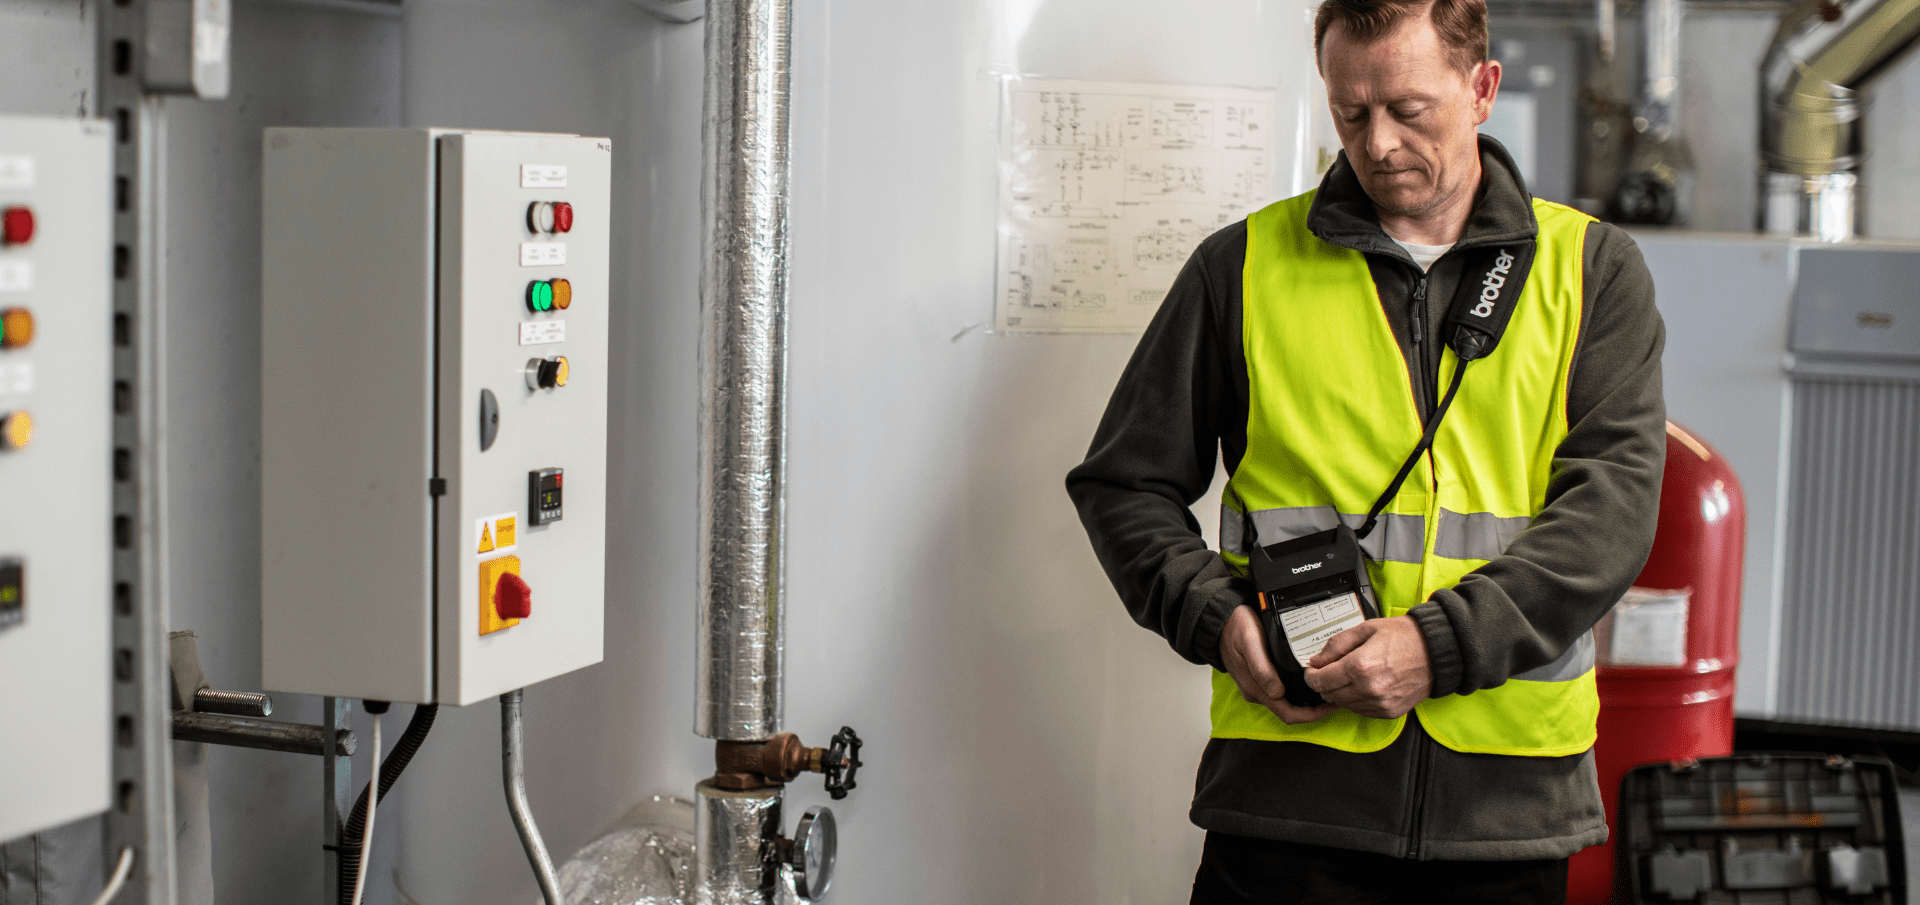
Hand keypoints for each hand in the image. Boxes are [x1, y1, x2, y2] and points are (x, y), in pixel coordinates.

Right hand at [1220, 604, 1336, 724]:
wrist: (1221, 621)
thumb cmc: (1235, 628)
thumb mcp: (1249, 642)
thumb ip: (1261, 668)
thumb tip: (1277, 692)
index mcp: (1256, 689)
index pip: (1288, 713)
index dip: (1312, 715)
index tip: (1331, 704)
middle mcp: (1259, 692)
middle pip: (1290, 711)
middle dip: (1315, 710)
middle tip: (1336, 697)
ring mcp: (1260, 686)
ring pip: (1288, 703)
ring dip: (1308, 702)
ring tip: (1328, 688)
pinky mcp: (1261, 679)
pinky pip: (1283, 692)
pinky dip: (1299, 691)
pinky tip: (1310, 680)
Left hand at [1303, 615, 1431, 718]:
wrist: (1437, 652)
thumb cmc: (1405, 637)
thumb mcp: (1366, 629)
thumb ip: (1336, 645)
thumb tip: (1317, 660)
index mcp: (1361, 666)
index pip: (1320, 681)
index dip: (1311, 676)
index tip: (1313, 671)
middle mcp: (1369, 688)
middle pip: (1329, 695)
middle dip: (1325, 683)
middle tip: (1331, 671)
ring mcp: (1380, 703)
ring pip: (1343, 705)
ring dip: (1340, 692)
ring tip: (1352, 675)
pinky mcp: (1389, 712)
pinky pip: (1361, 711)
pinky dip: (1356, 700)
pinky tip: (1365, 685)